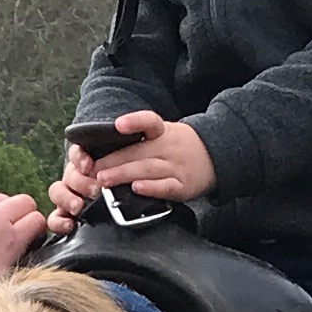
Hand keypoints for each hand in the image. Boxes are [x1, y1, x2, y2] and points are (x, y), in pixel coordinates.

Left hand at [50, 107, 212, 225]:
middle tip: (94, 169)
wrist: (217, 157)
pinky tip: (136, 189)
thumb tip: (107, 150)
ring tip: (104, 180)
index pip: (149, 122)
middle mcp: (169, 148)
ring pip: (147, 169)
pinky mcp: (183, 186)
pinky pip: (166, 187)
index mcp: (163, 133)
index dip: (135, 122)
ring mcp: (177, 167)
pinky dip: (151, 188)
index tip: (118, 125)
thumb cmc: (182, 148)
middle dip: (113, 161)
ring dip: (123, 175)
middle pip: (138, 152)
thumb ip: (142, 141)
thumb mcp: (166, 135)